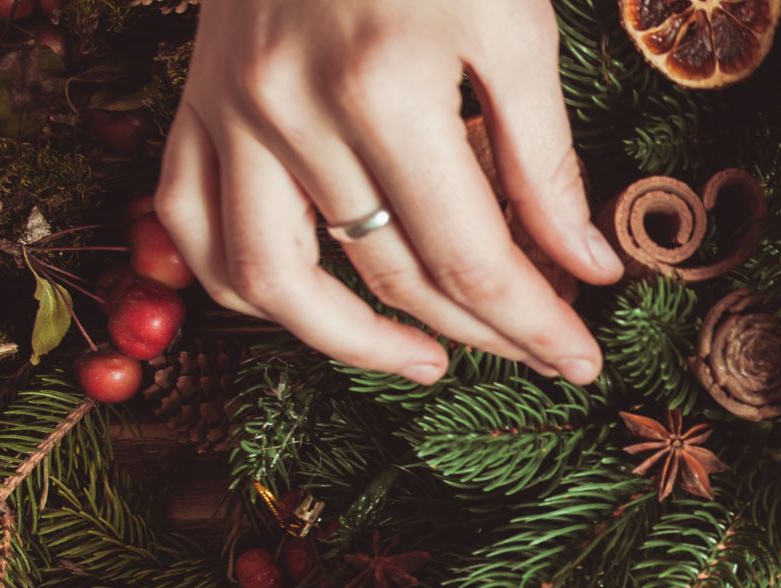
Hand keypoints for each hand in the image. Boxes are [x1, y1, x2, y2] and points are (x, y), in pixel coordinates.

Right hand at [159, 0, 623, 384]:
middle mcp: (294, 111)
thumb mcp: (514, 24)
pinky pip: (194, 229)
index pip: (471, 258)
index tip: (580, 360)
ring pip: (278, 280)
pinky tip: (320, 310)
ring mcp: (231, 110)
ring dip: (356, 342)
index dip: (533, 324)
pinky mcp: (196, 100)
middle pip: (393, 276)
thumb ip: (545, 158)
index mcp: (387, 89)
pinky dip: (249, 289)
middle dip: (479, 332)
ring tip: (428, 360)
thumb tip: (587, 268)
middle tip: (537, 350)